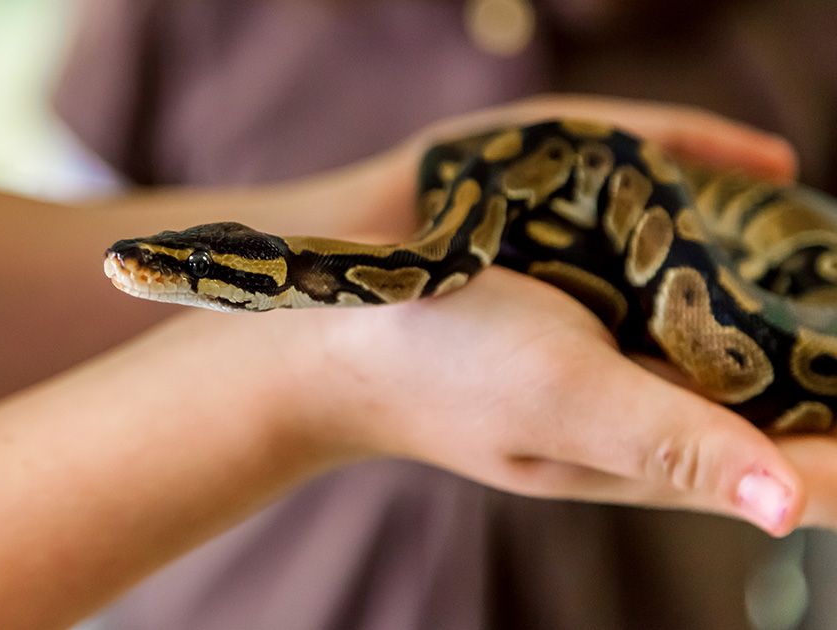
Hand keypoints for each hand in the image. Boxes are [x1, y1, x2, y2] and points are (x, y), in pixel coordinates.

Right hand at [276, 97, 817, 535]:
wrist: (327, 331)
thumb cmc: (440, 359)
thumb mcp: (565, 394)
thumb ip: (673, 440)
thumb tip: (787, 506)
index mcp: (645, 459)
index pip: (797, 475)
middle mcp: (637, 431)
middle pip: (777, 428)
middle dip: (836, 397)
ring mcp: (605, 392)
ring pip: (731, 382)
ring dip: (790, 351)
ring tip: (819, 289)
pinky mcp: (575, 352)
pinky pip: (674, 340)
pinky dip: (721, 311)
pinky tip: (728, 277)